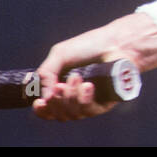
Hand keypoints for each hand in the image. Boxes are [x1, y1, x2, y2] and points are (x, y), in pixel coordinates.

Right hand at [33, 13, 156, 121]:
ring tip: (77, 78)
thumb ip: (46, 73)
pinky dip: (84, 99)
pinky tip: (88, 85)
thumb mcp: (60, 55)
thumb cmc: (90, 45)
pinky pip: (90, 111)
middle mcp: (74, 97)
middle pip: (58, 114)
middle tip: (61, 86)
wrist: (116, 42)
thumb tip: (43, 98)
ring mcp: (89, 101)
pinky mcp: (104, 103)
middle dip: (56, 102)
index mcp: (61, 87)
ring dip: (70, 98)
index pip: (47, 108)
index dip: (41, 110)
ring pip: (72, 114)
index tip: (39, 102)